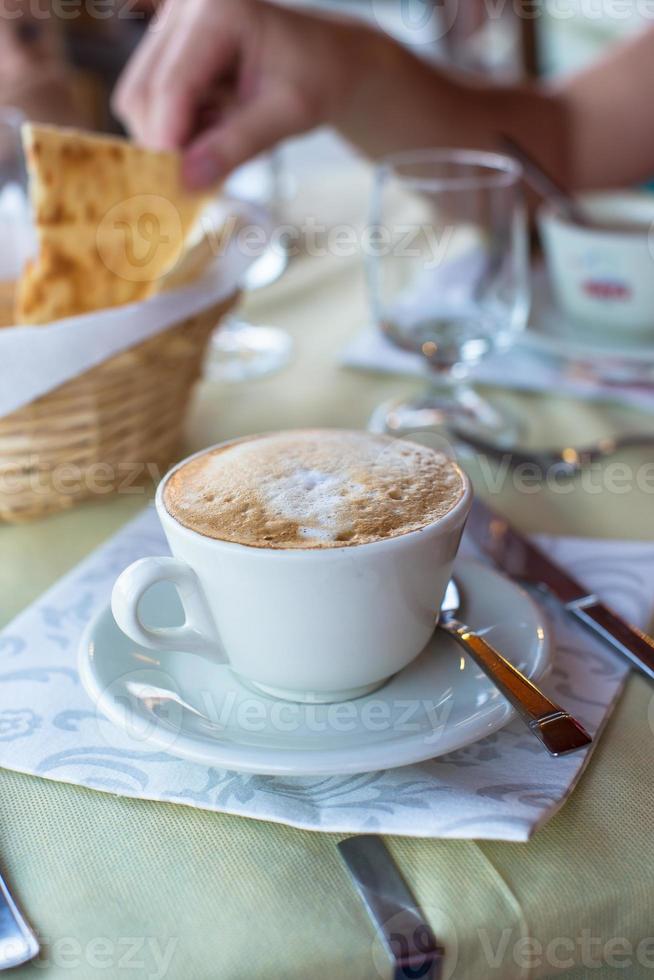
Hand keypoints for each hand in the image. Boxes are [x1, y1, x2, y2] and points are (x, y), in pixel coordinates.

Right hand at [112, 0, 366, 187]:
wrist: (327, 61)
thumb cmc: (317, 79)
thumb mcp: (288, 115)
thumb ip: (237, 146)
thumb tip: (187, 181)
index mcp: (220, 10)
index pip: (174, 85)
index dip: (169, 141)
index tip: (176, 187)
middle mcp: (186, 6)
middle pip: (143, 90)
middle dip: (163, 142)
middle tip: (193, 180)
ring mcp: (171, 24)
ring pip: (138, 98)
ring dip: (168, 137)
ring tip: (214, 150)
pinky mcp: (167, 45)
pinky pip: (150, 100)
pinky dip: (174, 128)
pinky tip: (210, 132)